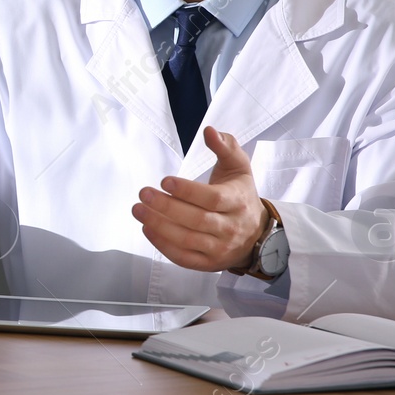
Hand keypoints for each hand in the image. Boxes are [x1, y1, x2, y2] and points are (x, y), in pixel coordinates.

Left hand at [132, 126, 266, 272]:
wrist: (256, 234)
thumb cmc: (241, 195)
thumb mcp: (239, 167)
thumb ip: (225, 147)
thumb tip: (209, 130)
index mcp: (238, 201)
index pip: (212, 199)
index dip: (187, 191)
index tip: (164, 180)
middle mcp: (230, 227)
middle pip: (197, 220)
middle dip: (166, 207)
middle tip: (143, 194)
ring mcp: (220, 248)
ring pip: (188, 240)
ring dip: (159, 226)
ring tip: (138, 210)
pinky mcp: (208, 263)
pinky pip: (184, 258)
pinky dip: (163, 246)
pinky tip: (147, 229)